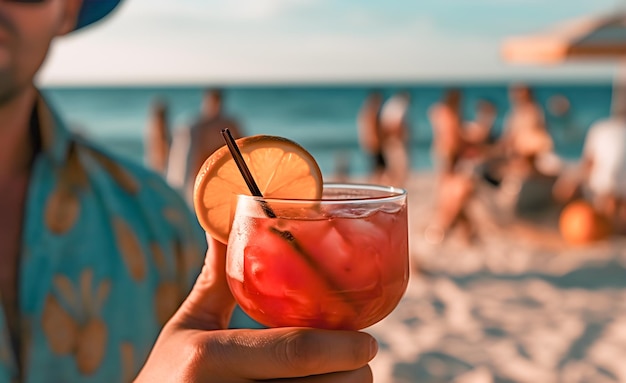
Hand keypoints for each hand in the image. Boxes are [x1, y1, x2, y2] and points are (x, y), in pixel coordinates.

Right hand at [135, 236, 376, 381]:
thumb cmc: (171, 372)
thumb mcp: (190, 324)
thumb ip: (218, 277)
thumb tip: (233, 217)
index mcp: (210, 358)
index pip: (296, 351)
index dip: (342, 347)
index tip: (368, 340)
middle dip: (354, 371)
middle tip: (358, 355)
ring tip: (339, 373)